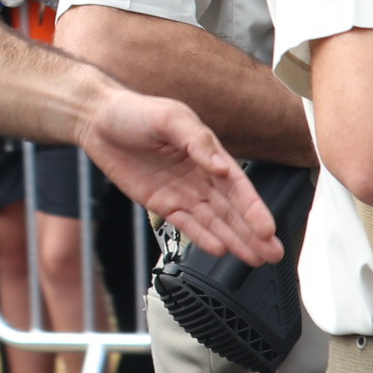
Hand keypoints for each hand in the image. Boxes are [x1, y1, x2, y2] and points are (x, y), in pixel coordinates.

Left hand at [79, 86, 281, 265]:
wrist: (98, 121)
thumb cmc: (135, 112)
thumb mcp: (169, 117)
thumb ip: (195, 140)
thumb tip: (219, 165)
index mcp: (207, 152)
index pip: (238, 185)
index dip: (254, 208)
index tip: (268, 228)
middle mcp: (200, 175)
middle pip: (232, 209)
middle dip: (253, 232)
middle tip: (274, 253)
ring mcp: (182, 191)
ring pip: (214, 221)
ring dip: (235, 240)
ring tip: (255, 260)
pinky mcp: (162, 203)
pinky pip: (186, 224)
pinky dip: (202, 238)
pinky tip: (220, 250)